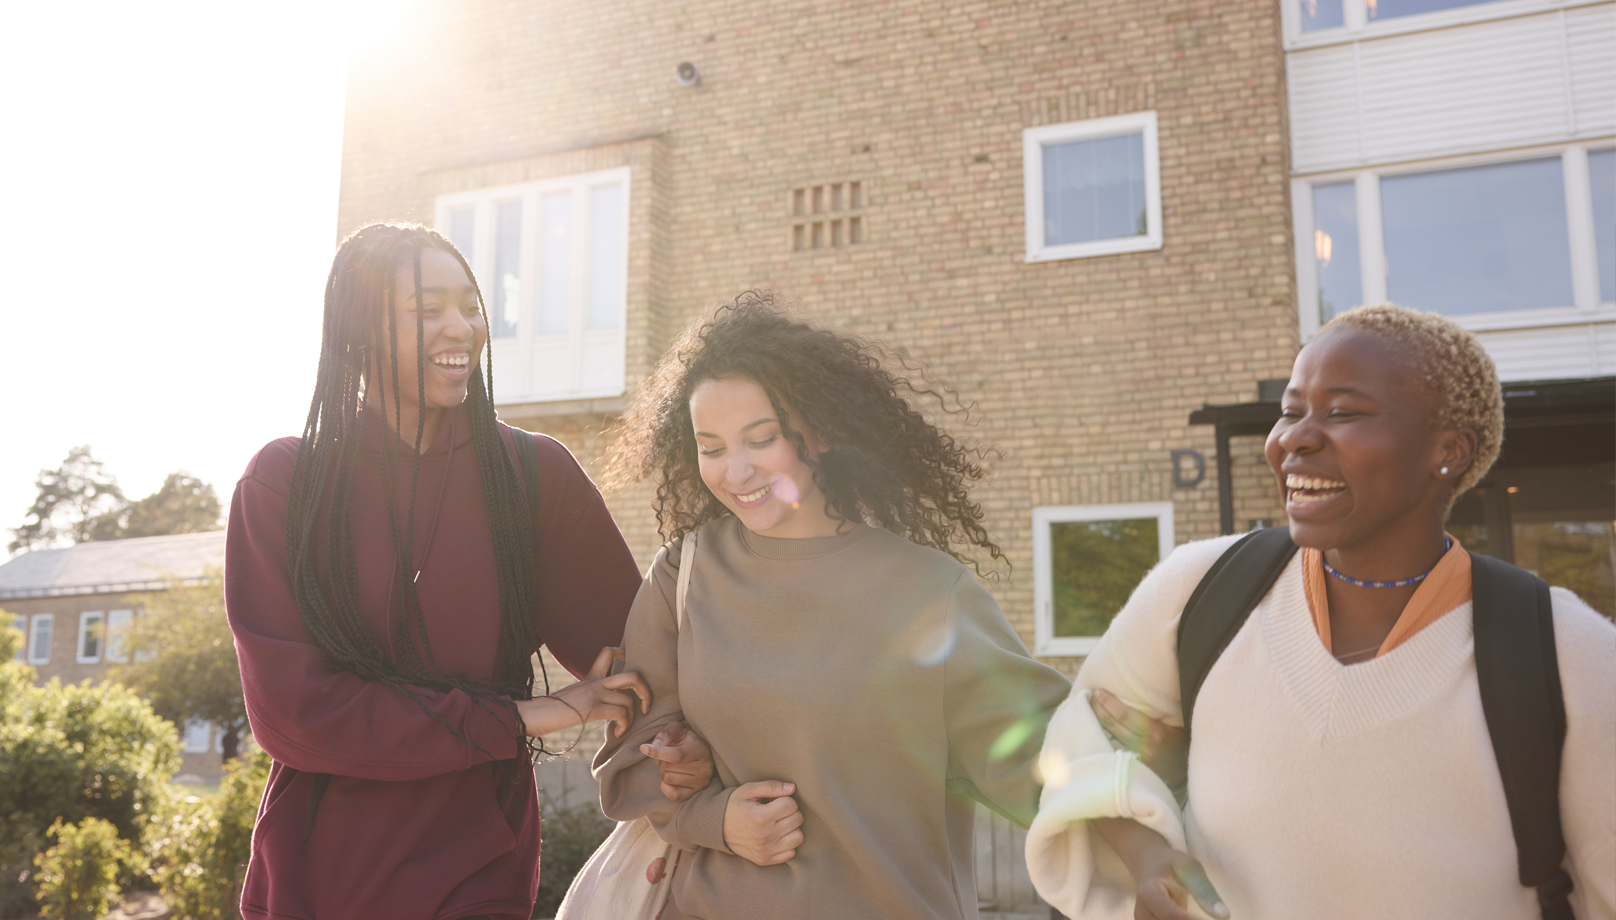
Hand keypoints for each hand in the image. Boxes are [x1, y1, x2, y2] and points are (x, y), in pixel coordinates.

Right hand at [516, 647, 650, 738]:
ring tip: (622, 727)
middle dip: (646, 692)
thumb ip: (589, 696)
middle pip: (633, 675)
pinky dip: (624, 725)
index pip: (609, 652)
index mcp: (590, 677)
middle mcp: (595, 681)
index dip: (625, 656)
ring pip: (629, 699)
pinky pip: (620, 713)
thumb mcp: (573, 697)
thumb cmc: (551, 710)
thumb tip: (603, 708)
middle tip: (645, 706)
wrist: (533, 714)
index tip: (631, 672)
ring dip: (632, 717)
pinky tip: (617, 733)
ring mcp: (594, 692)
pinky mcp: (592, 707)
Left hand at [641, 720, 713, 801]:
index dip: (658, 752)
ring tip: (672, 765)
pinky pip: (673, 795)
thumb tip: (654, 747)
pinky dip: (665, 786)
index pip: (677, 755)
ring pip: (668, 779)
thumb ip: (665, 735)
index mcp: (701, 750)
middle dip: (660, 760)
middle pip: (668, 767)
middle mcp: (704, 768)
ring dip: (663, 771)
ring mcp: (700, 782)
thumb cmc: (687, 739)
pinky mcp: (695, 793)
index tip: (643, 748)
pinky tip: (669, 777)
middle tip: (666, 755)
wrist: (701, 752)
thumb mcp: (677, 729)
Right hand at [722, 781, 802, 865]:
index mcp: (760, 816)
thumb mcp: (748, 790)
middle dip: (790, 811)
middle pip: (797, 819)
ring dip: (792, 828)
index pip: (791, 804)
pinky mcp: (765, 860)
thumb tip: (792, 788)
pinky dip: (788, 844)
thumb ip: (771, 786)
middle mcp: (765, 836)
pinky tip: (778, 836)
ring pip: (798, 837)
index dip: (786, 799)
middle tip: (777, 811)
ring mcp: (766, 850)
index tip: (775, 801)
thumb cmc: (734, 806)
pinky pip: (791, 853)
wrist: (717, 828)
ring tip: (779, 823)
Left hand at [1090, 688, 1187, 794]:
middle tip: (1087, 698)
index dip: (1108, 702)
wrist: (1188, 772)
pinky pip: (1109, 751)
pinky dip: (1099, 740)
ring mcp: (1135, 762)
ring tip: (1086, 711)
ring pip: (1106, 739)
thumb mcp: (1174, 723)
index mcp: (1156, 733)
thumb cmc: (1180, 741)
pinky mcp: (1130, 770)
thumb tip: (1137, 689)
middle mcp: (1144, 749)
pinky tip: (1092, 730)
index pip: (1124, 715)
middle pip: (1111, 726)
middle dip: (1096, 710)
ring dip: (1094, 724)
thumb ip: (1156, 712)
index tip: (1097, 692)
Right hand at [1094, 817, 1227, 919]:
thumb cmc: (1172, 865)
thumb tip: (1224, 916)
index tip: (1219, 919)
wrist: (1150, 864)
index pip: (1171, 914)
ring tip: (1201, 914)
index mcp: (1149, 892)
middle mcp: (1142, 910)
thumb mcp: (1190, 869)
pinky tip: (1194, 917)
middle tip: (1211, 914)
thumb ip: (1205, 892)